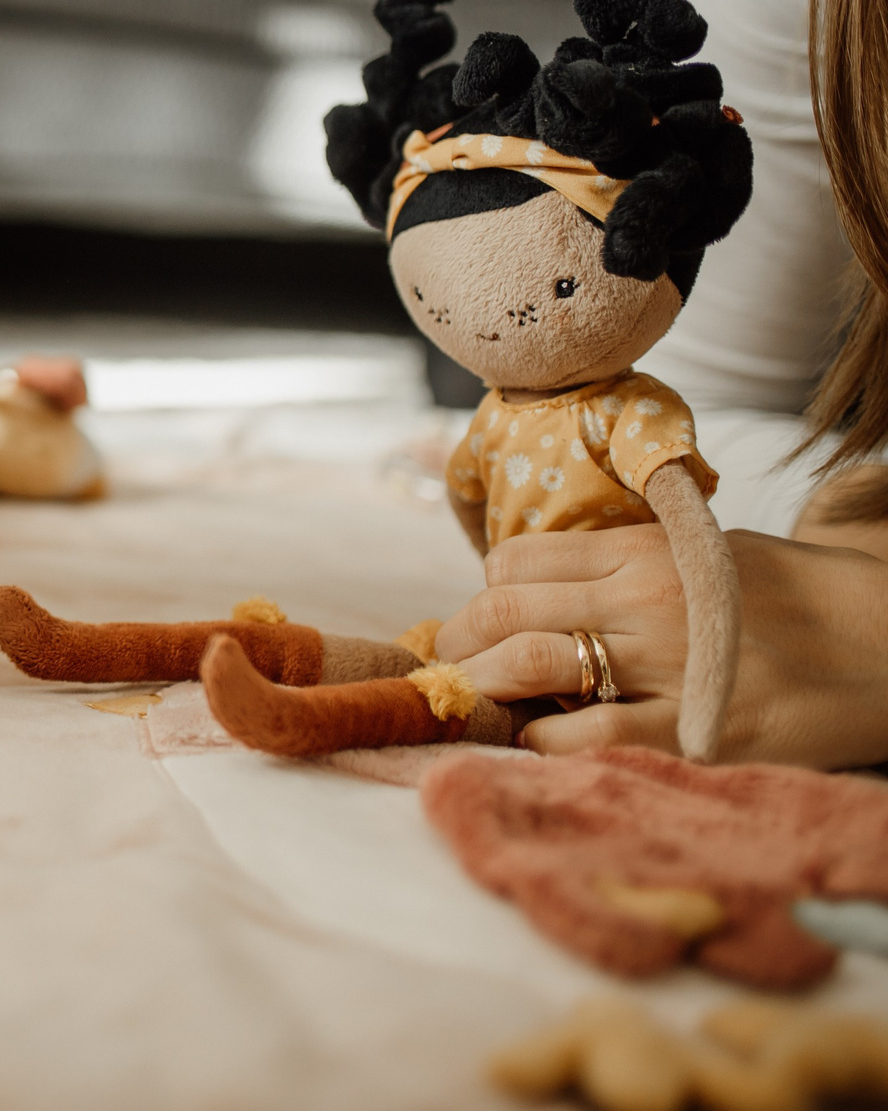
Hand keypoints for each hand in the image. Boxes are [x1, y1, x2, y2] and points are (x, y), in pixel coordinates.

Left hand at [432, 523, 887, 766]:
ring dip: (480, 687)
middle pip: (502, 610)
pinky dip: (541, 741)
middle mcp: (642, 598)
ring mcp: (665, 663)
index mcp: (641, 550)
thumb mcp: (700, 553)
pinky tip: (537, 743)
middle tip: (450, 669)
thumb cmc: (790, 598)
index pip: (515, 562)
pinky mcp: (690, 730)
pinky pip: (584, 736)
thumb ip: (623, 566)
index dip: (482, 595)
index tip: (477, 623)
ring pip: (526, 664)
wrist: (886, 641)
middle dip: (459, 642)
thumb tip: (536, 591)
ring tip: (472, 704)